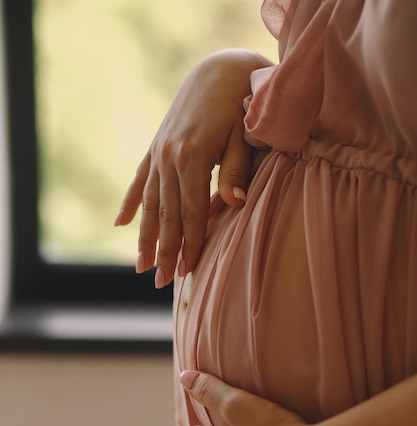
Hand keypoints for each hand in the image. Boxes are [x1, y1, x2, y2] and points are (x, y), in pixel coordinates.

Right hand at [115, 49, 271, 287]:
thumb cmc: (240, 104)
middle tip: (161, 282)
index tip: (186, 271)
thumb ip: (236, 169)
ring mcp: (159, 152)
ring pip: (150, 203)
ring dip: (145, 235)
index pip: (191, 212)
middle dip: (165, 251)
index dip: (189, 243)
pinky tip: (121, 223)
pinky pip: (140, 180)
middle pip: (167, 214)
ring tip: (141, 266)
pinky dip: (131, 202)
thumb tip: (235, 202)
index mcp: (192, 158)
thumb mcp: (244, 135)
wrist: (219, 69)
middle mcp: (169, 158)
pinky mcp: (156, 147)